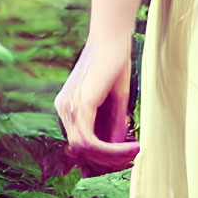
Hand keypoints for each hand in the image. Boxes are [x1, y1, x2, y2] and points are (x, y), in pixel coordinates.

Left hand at [55, 35, 138, 169]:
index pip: (79, 143)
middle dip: (107, 160)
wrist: (113, 37)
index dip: (102, 156)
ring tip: (135, 151)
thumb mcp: (115, 101)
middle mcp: (63, 107)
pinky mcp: (80, 104)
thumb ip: (112, 125)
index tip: (125, 156)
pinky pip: (91, 141)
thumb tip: (117, 151)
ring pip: (85, 149)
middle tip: (132, 157)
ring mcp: (69, 106)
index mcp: (67, 106)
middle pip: (81, 150)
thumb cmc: (115, 63)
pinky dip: (113, 149)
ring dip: (112, 157)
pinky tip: (132, 146)